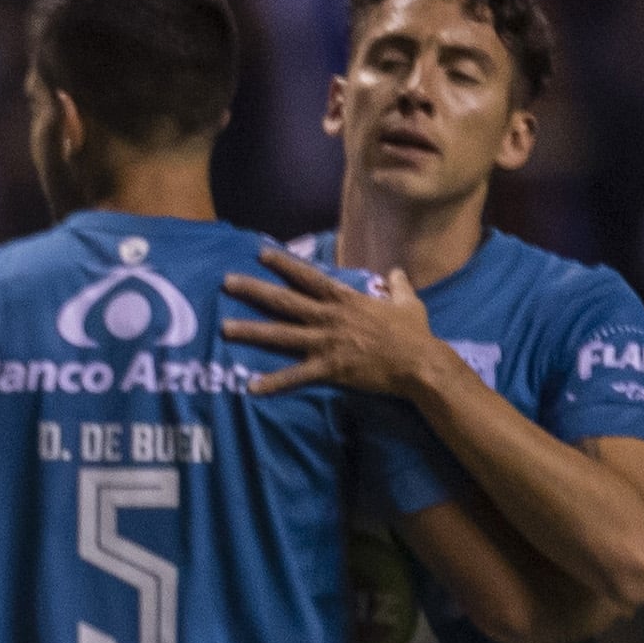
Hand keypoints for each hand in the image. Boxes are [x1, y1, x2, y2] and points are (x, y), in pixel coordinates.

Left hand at [218, 246, 448, 399]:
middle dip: (254, 290)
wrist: (419, 363)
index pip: (308, 276)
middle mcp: (329, 317)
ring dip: (251, 331)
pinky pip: (296, 376)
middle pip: (284, 301)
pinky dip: (273, 383)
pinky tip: (250, 388)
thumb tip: (397, 272)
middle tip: (226, 282)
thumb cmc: (414, 334)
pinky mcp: (328, 368)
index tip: (261, 254)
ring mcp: (326, 343)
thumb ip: (398, 286)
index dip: (284, 264)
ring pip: (281, 335)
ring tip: (223, 329)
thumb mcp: (408, 303)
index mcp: (344, 299)